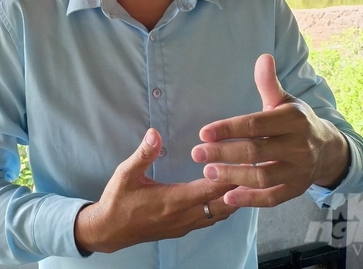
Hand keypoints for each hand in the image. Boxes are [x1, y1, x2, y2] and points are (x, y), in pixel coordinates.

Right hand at [75, 128, 237, 253]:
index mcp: (173, 200)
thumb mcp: (126, 174)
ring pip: (220, 214)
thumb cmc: (118, 200)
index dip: (229, 176)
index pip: (211, 189)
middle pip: (224, 204)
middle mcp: (184, 215)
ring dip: (234, 199)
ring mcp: (185, 225)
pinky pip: (211, 220)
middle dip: (239, 188)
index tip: (244, 161)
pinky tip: (226, 195)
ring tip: (245, 179)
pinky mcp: (182, 229)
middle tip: (254, 169)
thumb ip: (143, 154)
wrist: (108, 230)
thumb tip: (154, 132)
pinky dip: (223, 207)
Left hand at [191, 54, 348, 207]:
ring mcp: (299, 170)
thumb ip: (269, 83)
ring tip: (208, 172)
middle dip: (223, 153)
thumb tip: (263, 57)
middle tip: (197, 154)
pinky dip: (250, 199)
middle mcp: (298, 146)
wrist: (329, 150)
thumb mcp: (286, 101)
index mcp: (293, 120)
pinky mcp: (296, 190)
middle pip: (256, 151)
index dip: (228, 129)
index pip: (255, 125)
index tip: (203, 133)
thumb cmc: (297, 121)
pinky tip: (227, 197)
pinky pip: (272, 198)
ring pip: (263, 176)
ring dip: (233, 176)